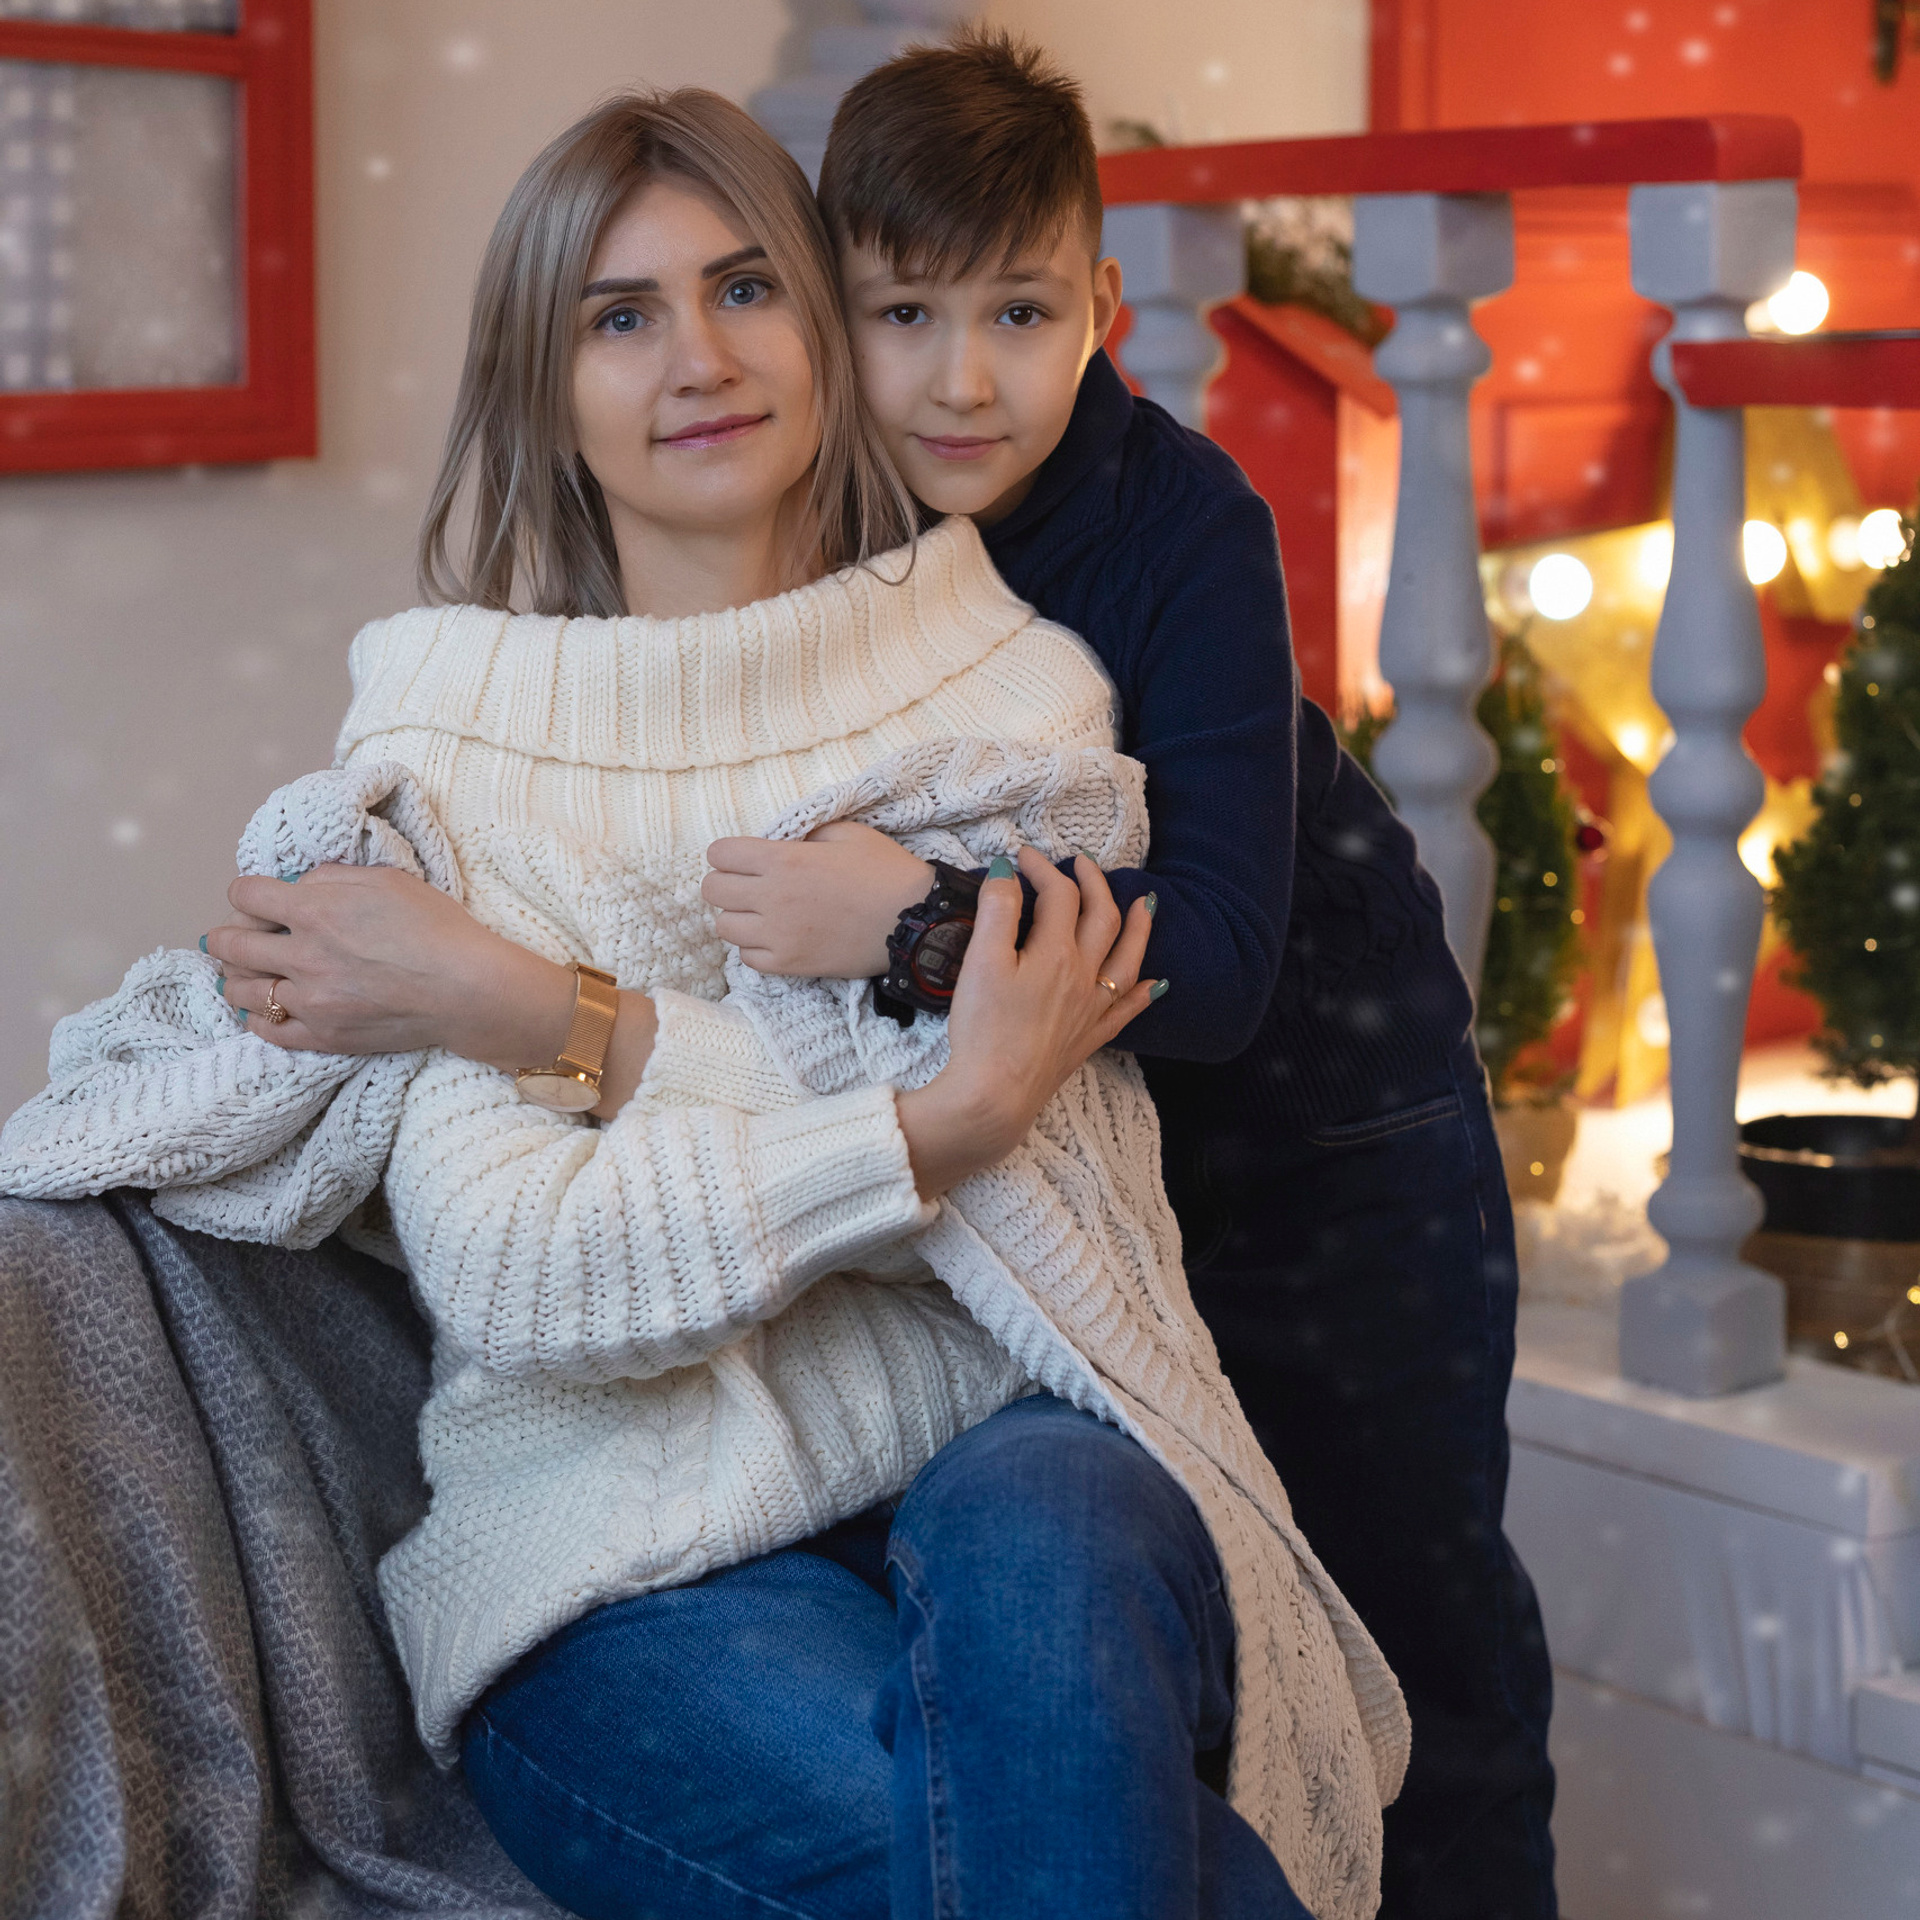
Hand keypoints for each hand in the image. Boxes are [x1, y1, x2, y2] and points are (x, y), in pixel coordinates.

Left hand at [204, 865, 575, 1068]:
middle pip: (231, 945)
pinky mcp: (324, 1036)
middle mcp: (302, 955)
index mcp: (314, 910)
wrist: (468, 988)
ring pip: (242, 991)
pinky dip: (257, 1019)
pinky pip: (269, 1031)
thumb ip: (333, 877)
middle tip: (227, 939)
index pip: (245, 896)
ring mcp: (310, 1001)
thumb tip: (300, 885)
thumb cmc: (437, 928)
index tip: (253, 899)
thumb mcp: (388, 880)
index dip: (245, 894)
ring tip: (241, 976)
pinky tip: (263, 1011)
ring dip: (235, 978)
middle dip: (224, 938)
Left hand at [703, 821, 933, 977]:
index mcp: (783, 860)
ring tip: (763, 913)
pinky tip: (776, 936)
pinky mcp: (789, 964)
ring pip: (724, 926)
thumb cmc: (885, 872)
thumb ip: (806, 832)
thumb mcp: (846, 832)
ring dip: (739, 916)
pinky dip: (755, 946)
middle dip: (727, 883)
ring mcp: (778, 935)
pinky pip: (747, 957)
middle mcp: (772, 897)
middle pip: (712, 890)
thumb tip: (782, 840)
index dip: (728, 854)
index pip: (719, 854)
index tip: (745, 858)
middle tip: (751, 885)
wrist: (914, 922)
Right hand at [896, 849, 1162, 1198]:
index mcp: (1056, 952)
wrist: (995, 1094)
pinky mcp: (1088, 1038)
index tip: (1022, 857)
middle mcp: (1083, 976)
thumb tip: (1007, 871)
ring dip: (1138, 927)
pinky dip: (1144, 992)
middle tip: (1082, 864)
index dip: (1043, 868)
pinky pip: (1127, 1010)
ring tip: (1145, 905)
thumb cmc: (983, 1028)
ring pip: (1127, 959)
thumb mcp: (981, 960)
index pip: (1060, 895)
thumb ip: (996, 909)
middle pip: (1102, 917)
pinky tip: (1156, 984)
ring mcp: (1091, 1009)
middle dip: (1094, 884)